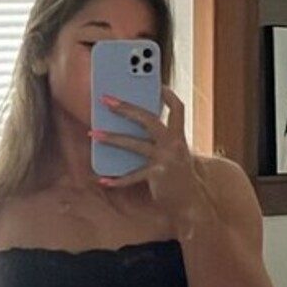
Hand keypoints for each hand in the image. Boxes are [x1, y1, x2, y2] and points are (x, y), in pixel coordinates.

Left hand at [91, 86, 203, 223]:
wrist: (193, 203)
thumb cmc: (179, 177)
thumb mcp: (174, 154)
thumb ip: (160, 140)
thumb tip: (130, 126)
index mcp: (179, 136)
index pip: (177, 107)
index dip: (166, 94)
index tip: (153, 83)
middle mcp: (174, 144)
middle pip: (149, 119)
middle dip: (126, 108)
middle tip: (106, 100)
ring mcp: (166, 159)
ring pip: (136, 144)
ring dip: (113, 138)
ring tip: (94, 134)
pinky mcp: (159, 175)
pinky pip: (133, 175)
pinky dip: (118, 179)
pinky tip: (103, 180)